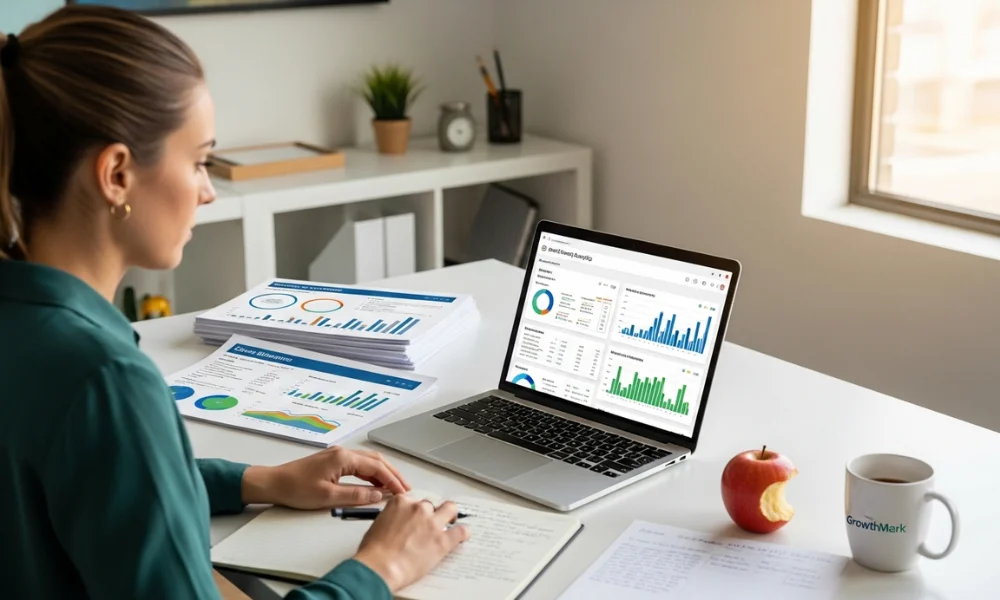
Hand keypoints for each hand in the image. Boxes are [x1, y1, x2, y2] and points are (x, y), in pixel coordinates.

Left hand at [242, 446, 411, 508]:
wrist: (274, 483)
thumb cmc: (296, 488)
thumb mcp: (328, 497)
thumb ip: (355, 496)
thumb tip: (378, 495)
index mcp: (343, 458)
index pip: (377, 468)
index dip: (392, 481)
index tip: (403, 492)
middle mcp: (343, 452)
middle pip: (376, 461)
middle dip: (393, 474)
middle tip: (405, 488)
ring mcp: (338, 456)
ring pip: (369, 462)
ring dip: (383, 474)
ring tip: (394, 488)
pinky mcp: (333, 462)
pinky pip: (359, 465)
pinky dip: (371, 474)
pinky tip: (374, 485)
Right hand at [353, 495, 470, 591]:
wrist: (380, 566)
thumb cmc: (373, 551)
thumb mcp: (377, 526)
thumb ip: (390, 520)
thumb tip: (395, 526)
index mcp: (400, 503)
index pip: (412, 500)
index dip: (414, 510)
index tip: (415, 516)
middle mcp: (418, 509)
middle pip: (430, 505)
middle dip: (430, 513)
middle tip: (429, 524)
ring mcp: (432, 523)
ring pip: (450, 509)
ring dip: (450, 516)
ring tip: (450, 522)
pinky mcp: (443, 540)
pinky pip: (460, 531)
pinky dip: (463, 533)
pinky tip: (463, 536)